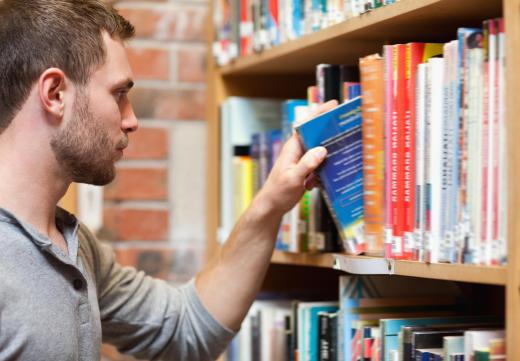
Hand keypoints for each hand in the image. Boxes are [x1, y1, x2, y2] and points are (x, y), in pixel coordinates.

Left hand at [255, 100, 337, 215]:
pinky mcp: (307, 171)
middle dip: (332, 133)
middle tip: (348, 129)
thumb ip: (307, 164)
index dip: (319, 113)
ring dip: (331, 156)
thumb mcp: (293, 178)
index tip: (333, 105)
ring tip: (344, 155)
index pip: (307, 125)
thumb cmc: (278, 192)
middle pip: (317, 136)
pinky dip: (326, 171)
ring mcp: (303, 161)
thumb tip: (322, 150)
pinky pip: (321, 166)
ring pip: (321, 152)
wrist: (272, 206)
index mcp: (293, 147)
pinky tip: (329, 179)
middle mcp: (299, 151)